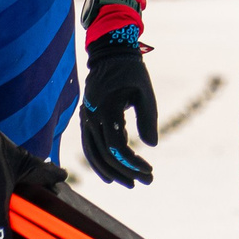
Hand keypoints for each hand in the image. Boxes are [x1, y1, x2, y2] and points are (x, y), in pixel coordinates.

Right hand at [79, 30, 158, 186]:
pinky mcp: (86, 120)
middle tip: (147, 181)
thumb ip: (148, 118)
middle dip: (126, 171)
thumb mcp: (145, 91)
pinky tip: (110, 176)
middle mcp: (92, 117)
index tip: (149, 170)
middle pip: (106, 154)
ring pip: (94, 155)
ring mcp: (86, 119)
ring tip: (131, 184)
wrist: (110, 54)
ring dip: (112, 172)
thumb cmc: (131, 72)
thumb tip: (151, 146)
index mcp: (107, 109)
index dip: (133, 162)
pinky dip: (98, 163)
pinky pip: (89, 147)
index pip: (117, 146)